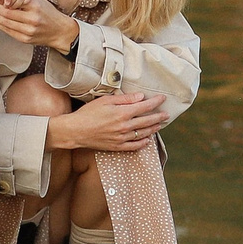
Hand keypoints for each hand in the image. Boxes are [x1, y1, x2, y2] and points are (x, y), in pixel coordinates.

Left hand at [0, 0, 77, 51]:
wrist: (60, 31)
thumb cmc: (49, 14)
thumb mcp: (38, 0)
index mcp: (36, 6)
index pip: (13, 2)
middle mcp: (32, 19)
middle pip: (6, 13)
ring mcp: (28, 31)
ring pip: (5, 23)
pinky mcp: (25, 39)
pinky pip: (7, 31)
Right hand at [46, 92, 167, 151]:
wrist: (75, 131)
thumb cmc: (88, 113)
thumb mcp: (105, 100)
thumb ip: (124, 99)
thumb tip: (141, 97)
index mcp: (122, 113)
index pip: (145, 107)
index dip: (156, 102)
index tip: (163, 98)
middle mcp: (125, 126)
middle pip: (147, 121)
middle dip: (159, 117)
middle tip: (167, 114)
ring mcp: (122, 138)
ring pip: (143, 134)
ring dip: (154, 129)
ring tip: (160, 125)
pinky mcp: (117, 146)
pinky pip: (134, 146)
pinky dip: (143, 143)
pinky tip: (148, 140)